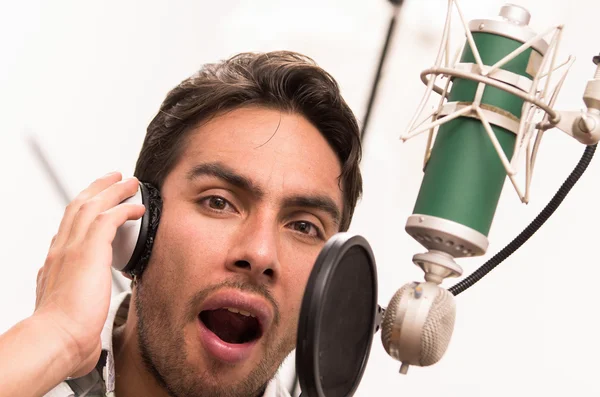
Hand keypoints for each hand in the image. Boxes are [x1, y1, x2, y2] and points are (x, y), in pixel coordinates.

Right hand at [34, 172, 144, 377]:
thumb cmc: (63, 334)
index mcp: (55, 263)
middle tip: (112, 179)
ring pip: (92, 205)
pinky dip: (124, 208)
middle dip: (96, 190)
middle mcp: (61, 250)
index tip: (95, 206)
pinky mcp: (89, 250)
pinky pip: (109, 217)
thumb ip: (73, 304)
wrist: (56, 339)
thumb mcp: (65, 312)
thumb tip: (84, 316)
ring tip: (128, 182)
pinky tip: (138, 207)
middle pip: (77, 207)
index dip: (83, 213)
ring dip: (112, 190)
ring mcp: (72, 247)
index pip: (68, 228)